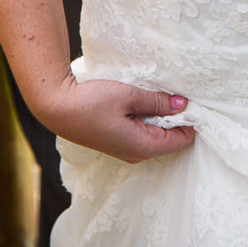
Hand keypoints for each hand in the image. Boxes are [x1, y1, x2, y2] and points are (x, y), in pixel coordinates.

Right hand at [39, 76, 195, 164]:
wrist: (57, 107)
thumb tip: (183, 104)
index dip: (190, 120)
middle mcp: (137, 154)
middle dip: (177, 117)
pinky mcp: (118, 141)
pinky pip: (143, 132)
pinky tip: (144, 101)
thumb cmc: (91, 102)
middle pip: (170, 139)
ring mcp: (126, 150)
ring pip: (156, 134)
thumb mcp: (129, 96)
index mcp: (143, 146)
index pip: (181, 140)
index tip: (190, 98)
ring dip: (162, 116)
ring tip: (160, 93)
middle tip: (176, 92)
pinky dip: (149, 118)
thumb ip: (157, 101)